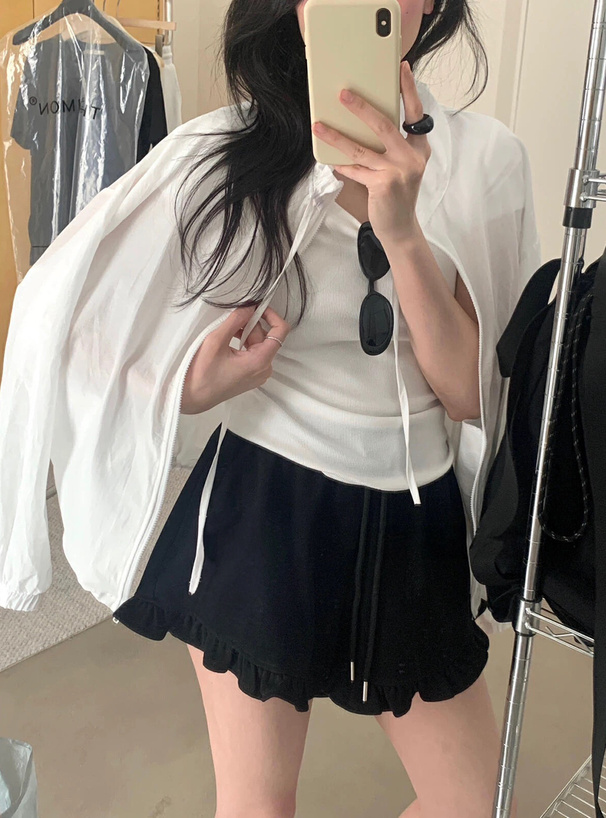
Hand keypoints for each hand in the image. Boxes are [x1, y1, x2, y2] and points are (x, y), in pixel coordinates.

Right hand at [181, 305, 290, 413]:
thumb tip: (250, 307)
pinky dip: (243, 344)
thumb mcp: (216, 340)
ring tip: (225, 334)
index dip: (271, 315)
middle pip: (265, 337)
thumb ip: (235, 320)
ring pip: (258, 344)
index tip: (257, 307)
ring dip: (244, 334)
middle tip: (230, 321)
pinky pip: (253, 353)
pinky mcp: (251, 376)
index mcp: (260, 361)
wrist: (192, 397)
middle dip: (250, 325)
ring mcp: (258, 374)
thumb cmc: (201, 373)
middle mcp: (264, 369)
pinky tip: (227, 343)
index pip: (280, 331)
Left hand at [312, 60, 430, 246]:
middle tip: (343, 93)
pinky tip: (330, 160)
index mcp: (419, 148)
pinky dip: (341, 165)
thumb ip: (387, 147)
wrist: (400, 228)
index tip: (402, 68)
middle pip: (384, 124)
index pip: (415, 113)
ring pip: (362, 148)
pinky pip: (356, 170)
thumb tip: (358, 124)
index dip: (409, 90)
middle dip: (361, 107)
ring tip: (319, 125)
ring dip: (337, 136)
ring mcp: (399, 171)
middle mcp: (412, 157)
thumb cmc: (395, 195)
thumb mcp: (399, 167)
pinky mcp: (384, 184)